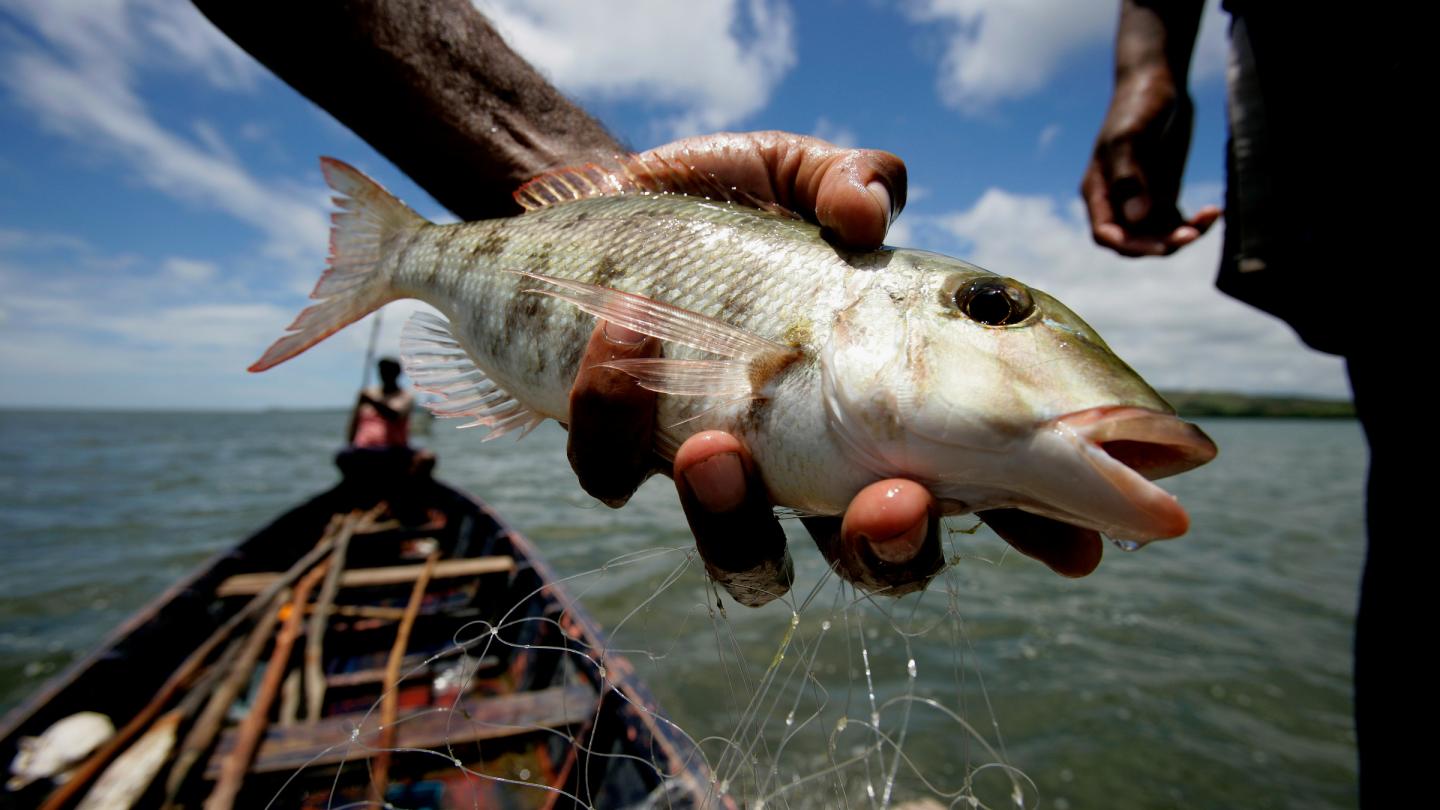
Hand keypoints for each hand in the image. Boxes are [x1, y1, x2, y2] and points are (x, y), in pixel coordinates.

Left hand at [567, 132, 1087, 603]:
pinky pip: (619, 474)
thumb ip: (851, 182)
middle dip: (889, 551)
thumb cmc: (729, 199)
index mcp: (885, 405)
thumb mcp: (802, 172)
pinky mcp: (625, 452)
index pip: (979, 484)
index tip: (1079, 552)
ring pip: (748, 562)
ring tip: (718, 447)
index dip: (1033, 526)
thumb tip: (868, 215)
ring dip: (736, 521)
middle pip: (874, 561)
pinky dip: (616, 403)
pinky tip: (621, 323)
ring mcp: (720, 472)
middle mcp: (812, 461)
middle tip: (889, 504)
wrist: (600, 199)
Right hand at [1081, 70, 1219, 255]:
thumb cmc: (1137, 105)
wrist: (1159, 82)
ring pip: (1158, 236)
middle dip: (1159, 244)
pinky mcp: (1164, 194)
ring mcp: (1141, 199)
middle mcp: (1117, 201)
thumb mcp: (1130, 137)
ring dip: (1181, 236)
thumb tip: (1137, 218)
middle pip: (1133, 241)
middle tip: (1189, 235)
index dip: (1128, 244)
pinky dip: (1195, 224)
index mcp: (1099, 191)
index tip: (1157, 244)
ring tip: (1207, 218)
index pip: (1106, 233)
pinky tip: (1214, 211)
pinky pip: (1177, 222)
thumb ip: (1130, 178)